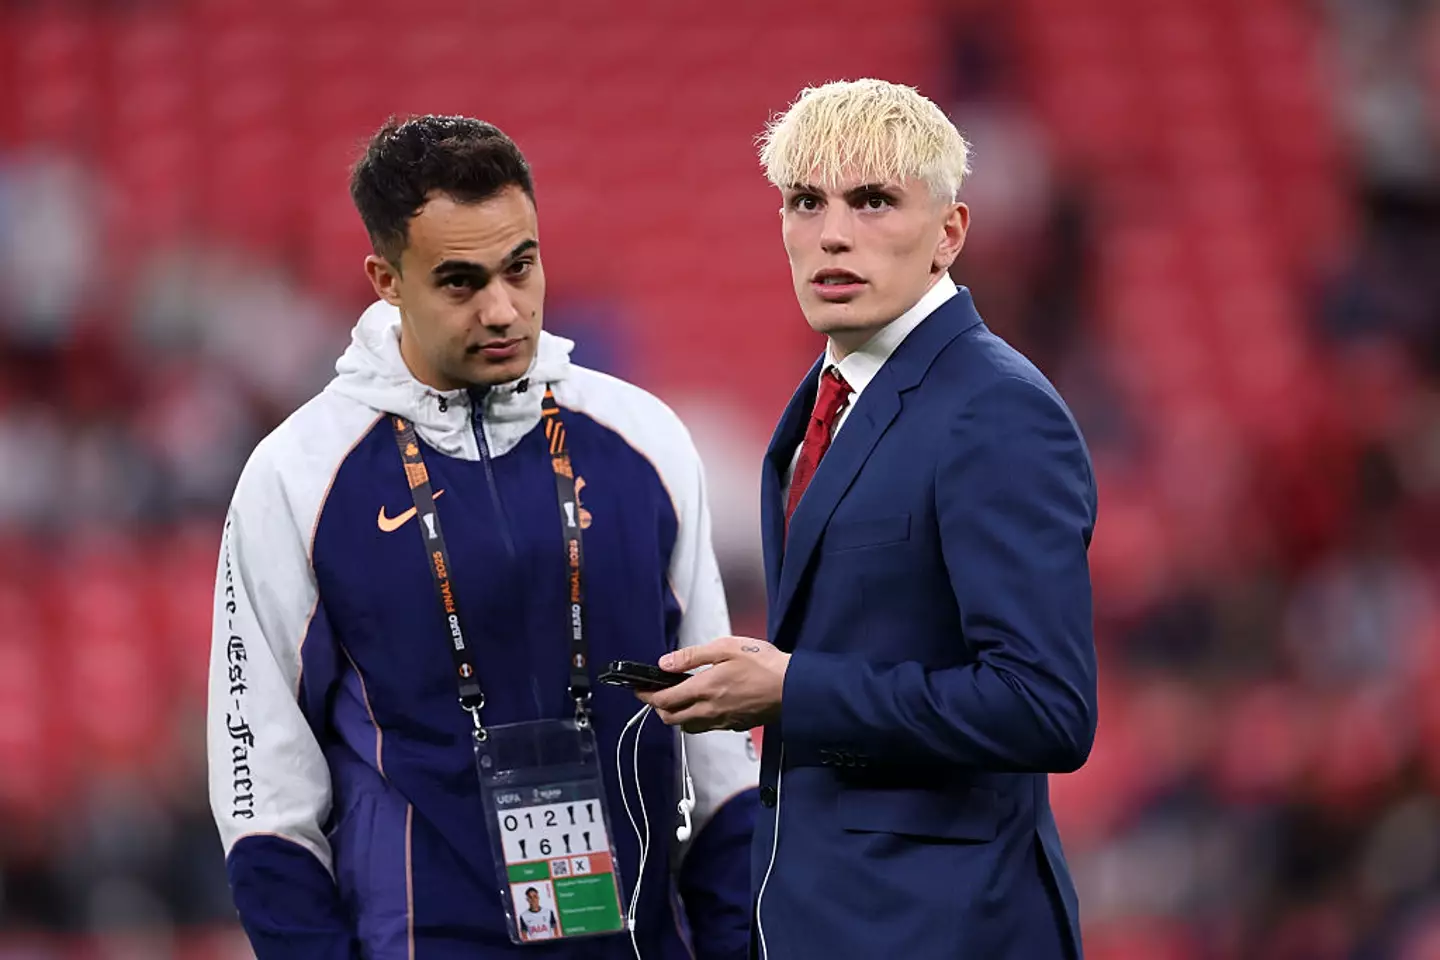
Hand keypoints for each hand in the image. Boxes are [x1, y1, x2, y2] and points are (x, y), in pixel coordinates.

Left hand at [636, 637, 789, 732]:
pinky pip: (706, 727)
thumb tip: (665, 663)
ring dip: (676, 715)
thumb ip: (692, 656)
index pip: (664, 700)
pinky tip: (703, 705)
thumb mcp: (726, 647)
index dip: (647, 696)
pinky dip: (696, 719)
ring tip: (677, 699)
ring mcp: (722, 721)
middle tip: (655, 693)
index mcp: (704, 688)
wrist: (794, 688)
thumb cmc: (764, 664)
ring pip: (687, 726)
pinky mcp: (734, 725)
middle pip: (671, 718)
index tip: (638, 689)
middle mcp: (709, 710)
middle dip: (658, 707)